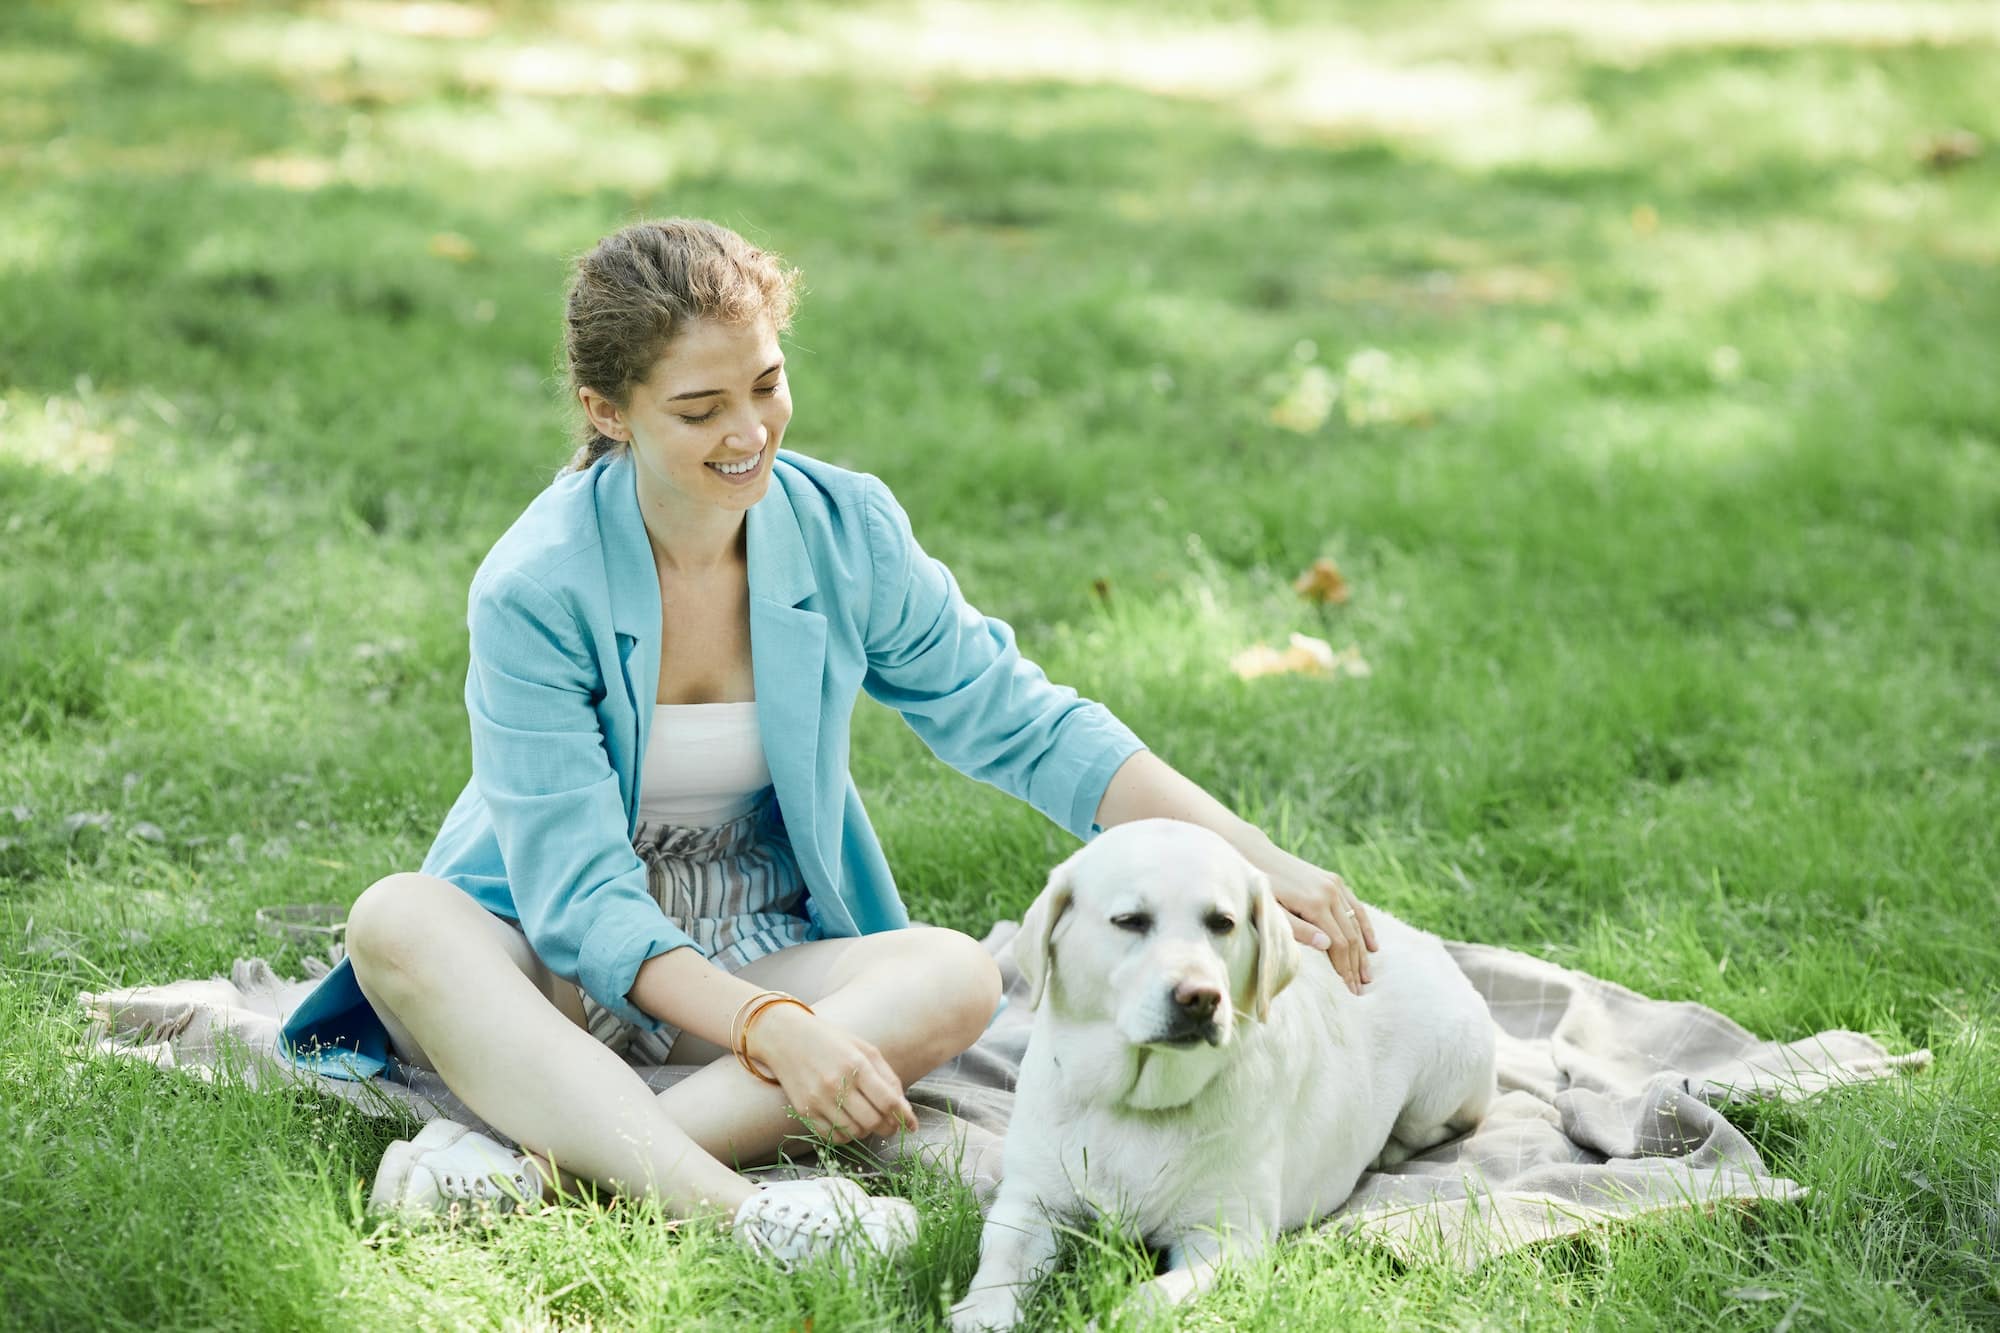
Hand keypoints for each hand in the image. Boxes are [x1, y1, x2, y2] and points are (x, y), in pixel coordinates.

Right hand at [742, 1005, 917, 1143]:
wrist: (786, 1037)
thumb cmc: (831, 1041)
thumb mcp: (864, 1049)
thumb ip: (887, 1077)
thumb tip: (904, 1109)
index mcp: (856, 1064)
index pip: (888, 1101)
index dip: (904, 1117)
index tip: (912, 1125)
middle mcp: (836, 1083)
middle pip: (873, 1121)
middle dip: (888, 1127)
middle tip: (890, 1124)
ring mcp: (818, 1099)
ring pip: (854, 1132)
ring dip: (867, 1131)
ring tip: (868, 1119)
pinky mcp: (804, 1110)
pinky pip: (833, 1137)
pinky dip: (847, 1136)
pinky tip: (849, 1123)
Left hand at [1241, 838, 1376, 993]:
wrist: (1258, 856)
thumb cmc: (1260, 890)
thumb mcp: (1273, 912)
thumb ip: (1298, 930)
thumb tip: (1327, 945)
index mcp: (1315, 903)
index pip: (1338, 943)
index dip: (1345, 968)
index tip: (1349, 989)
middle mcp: (1330, 892)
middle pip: (1350, 936)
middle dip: (1356, 965)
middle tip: (1360, 990)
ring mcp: (1335, 885)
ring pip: (1355, 923)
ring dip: (1363, 951)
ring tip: (1367, 976)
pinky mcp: (1335, 881)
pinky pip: (1355, 907)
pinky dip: (1365, 926)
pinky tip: (1372, 946)